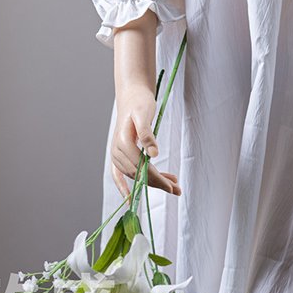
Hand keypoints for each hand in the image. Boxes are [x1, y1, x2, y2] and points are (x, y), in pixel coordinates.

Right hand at [112, 84, 181, 200]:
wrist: (131, 95)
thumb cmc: (139, 102)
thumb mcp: (145, 113)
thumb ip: (147, 134)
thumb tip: (153, 154)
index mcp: (123, 141)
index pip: (141, 166)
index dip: (156, 177)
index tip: (171, 186)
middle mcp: (116, 150)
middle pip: (138, 173)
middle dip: (158, 183)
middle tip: (177, 190)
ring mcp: (116, 153)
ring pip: (134, 174)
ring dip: (152, 182)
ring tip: (173, 184)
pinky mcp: (119, 154)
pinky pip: (118, 175)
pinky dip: (124, 187)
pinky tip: (131, 197)